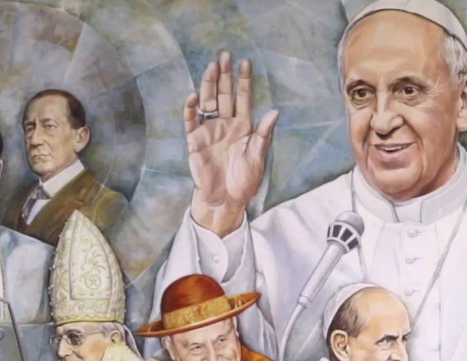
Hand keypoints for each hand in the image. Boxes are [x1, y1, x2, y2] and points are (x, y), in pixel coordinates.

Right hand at [184, 51, 279, 236]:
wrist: (225, 200)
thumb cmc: (244, 181)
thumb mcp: (258, 158)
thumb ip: (264, 135)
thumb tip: (275, 112)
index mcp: (243, 127)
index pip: (243, 99)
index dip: (244, 81)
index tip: (246, 62)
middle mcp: (226, 125)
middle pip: (224, 95)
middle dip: (225, 75)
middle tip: (225, 55)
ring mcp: (210, 131)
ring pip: (208, 102)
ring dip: (209, 85)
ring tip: (212, 67)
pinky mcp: (195, 141)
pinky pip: (192, 121)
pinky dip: (191, 109)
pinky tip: (194, 96)